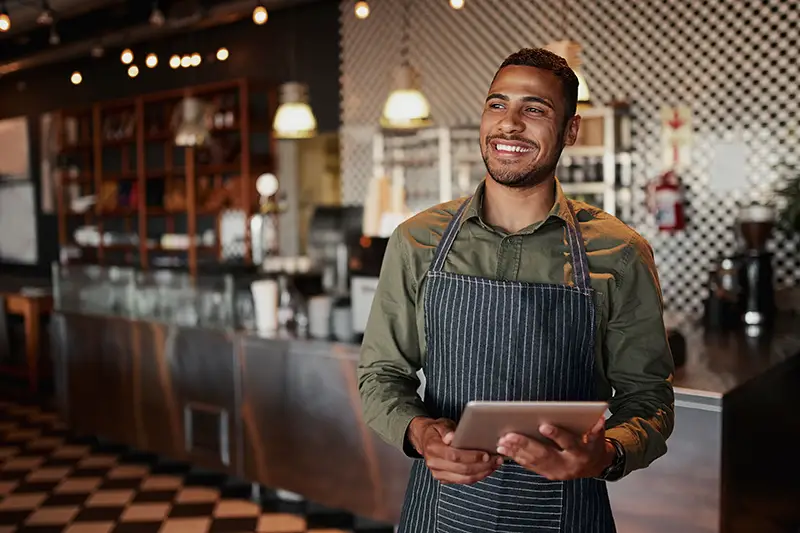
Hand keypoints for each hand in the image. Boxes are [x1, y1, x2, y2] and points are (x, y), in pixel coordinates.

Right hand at [408, 417, 502, 484]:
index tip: (486, 454)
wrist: (424, 439)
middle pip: (461, 470)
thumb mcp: (440, 424)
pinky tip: (486, 470)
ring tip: (494, 465)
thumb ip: (446, 430)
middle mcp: (434, 463)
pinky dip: (477, 477)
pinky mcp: (444, 479)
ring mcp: (438, 473)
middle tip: (495, 460)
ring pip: (464, 479)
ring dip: (482, 473)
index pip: (454, 456)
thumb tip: (451, 437)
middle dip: (482, 466)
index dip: (472, 457)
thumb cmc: (435, 430)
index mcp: (433, 448)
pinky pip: (463, 481)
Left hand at [496, 416, 614, 480]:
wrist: (594, 466)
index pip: (568, 443)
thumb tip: (598, 418)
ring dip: (516, 451)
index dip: (557, 435)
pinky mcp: (548, 474)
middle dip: (526, 444)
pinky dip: (517, 458)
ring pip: (534, 462)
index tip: (543, 426)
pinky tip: (505, 450)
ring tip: (503, 441)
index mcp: (581, 453)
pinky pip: (531, 466)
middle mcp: (568, 465)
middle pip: (545, 454)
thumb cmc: (592, 445)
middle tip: (509, 435)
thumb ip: (596, 428)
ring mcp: (557, 472)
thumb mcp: (597, 436)